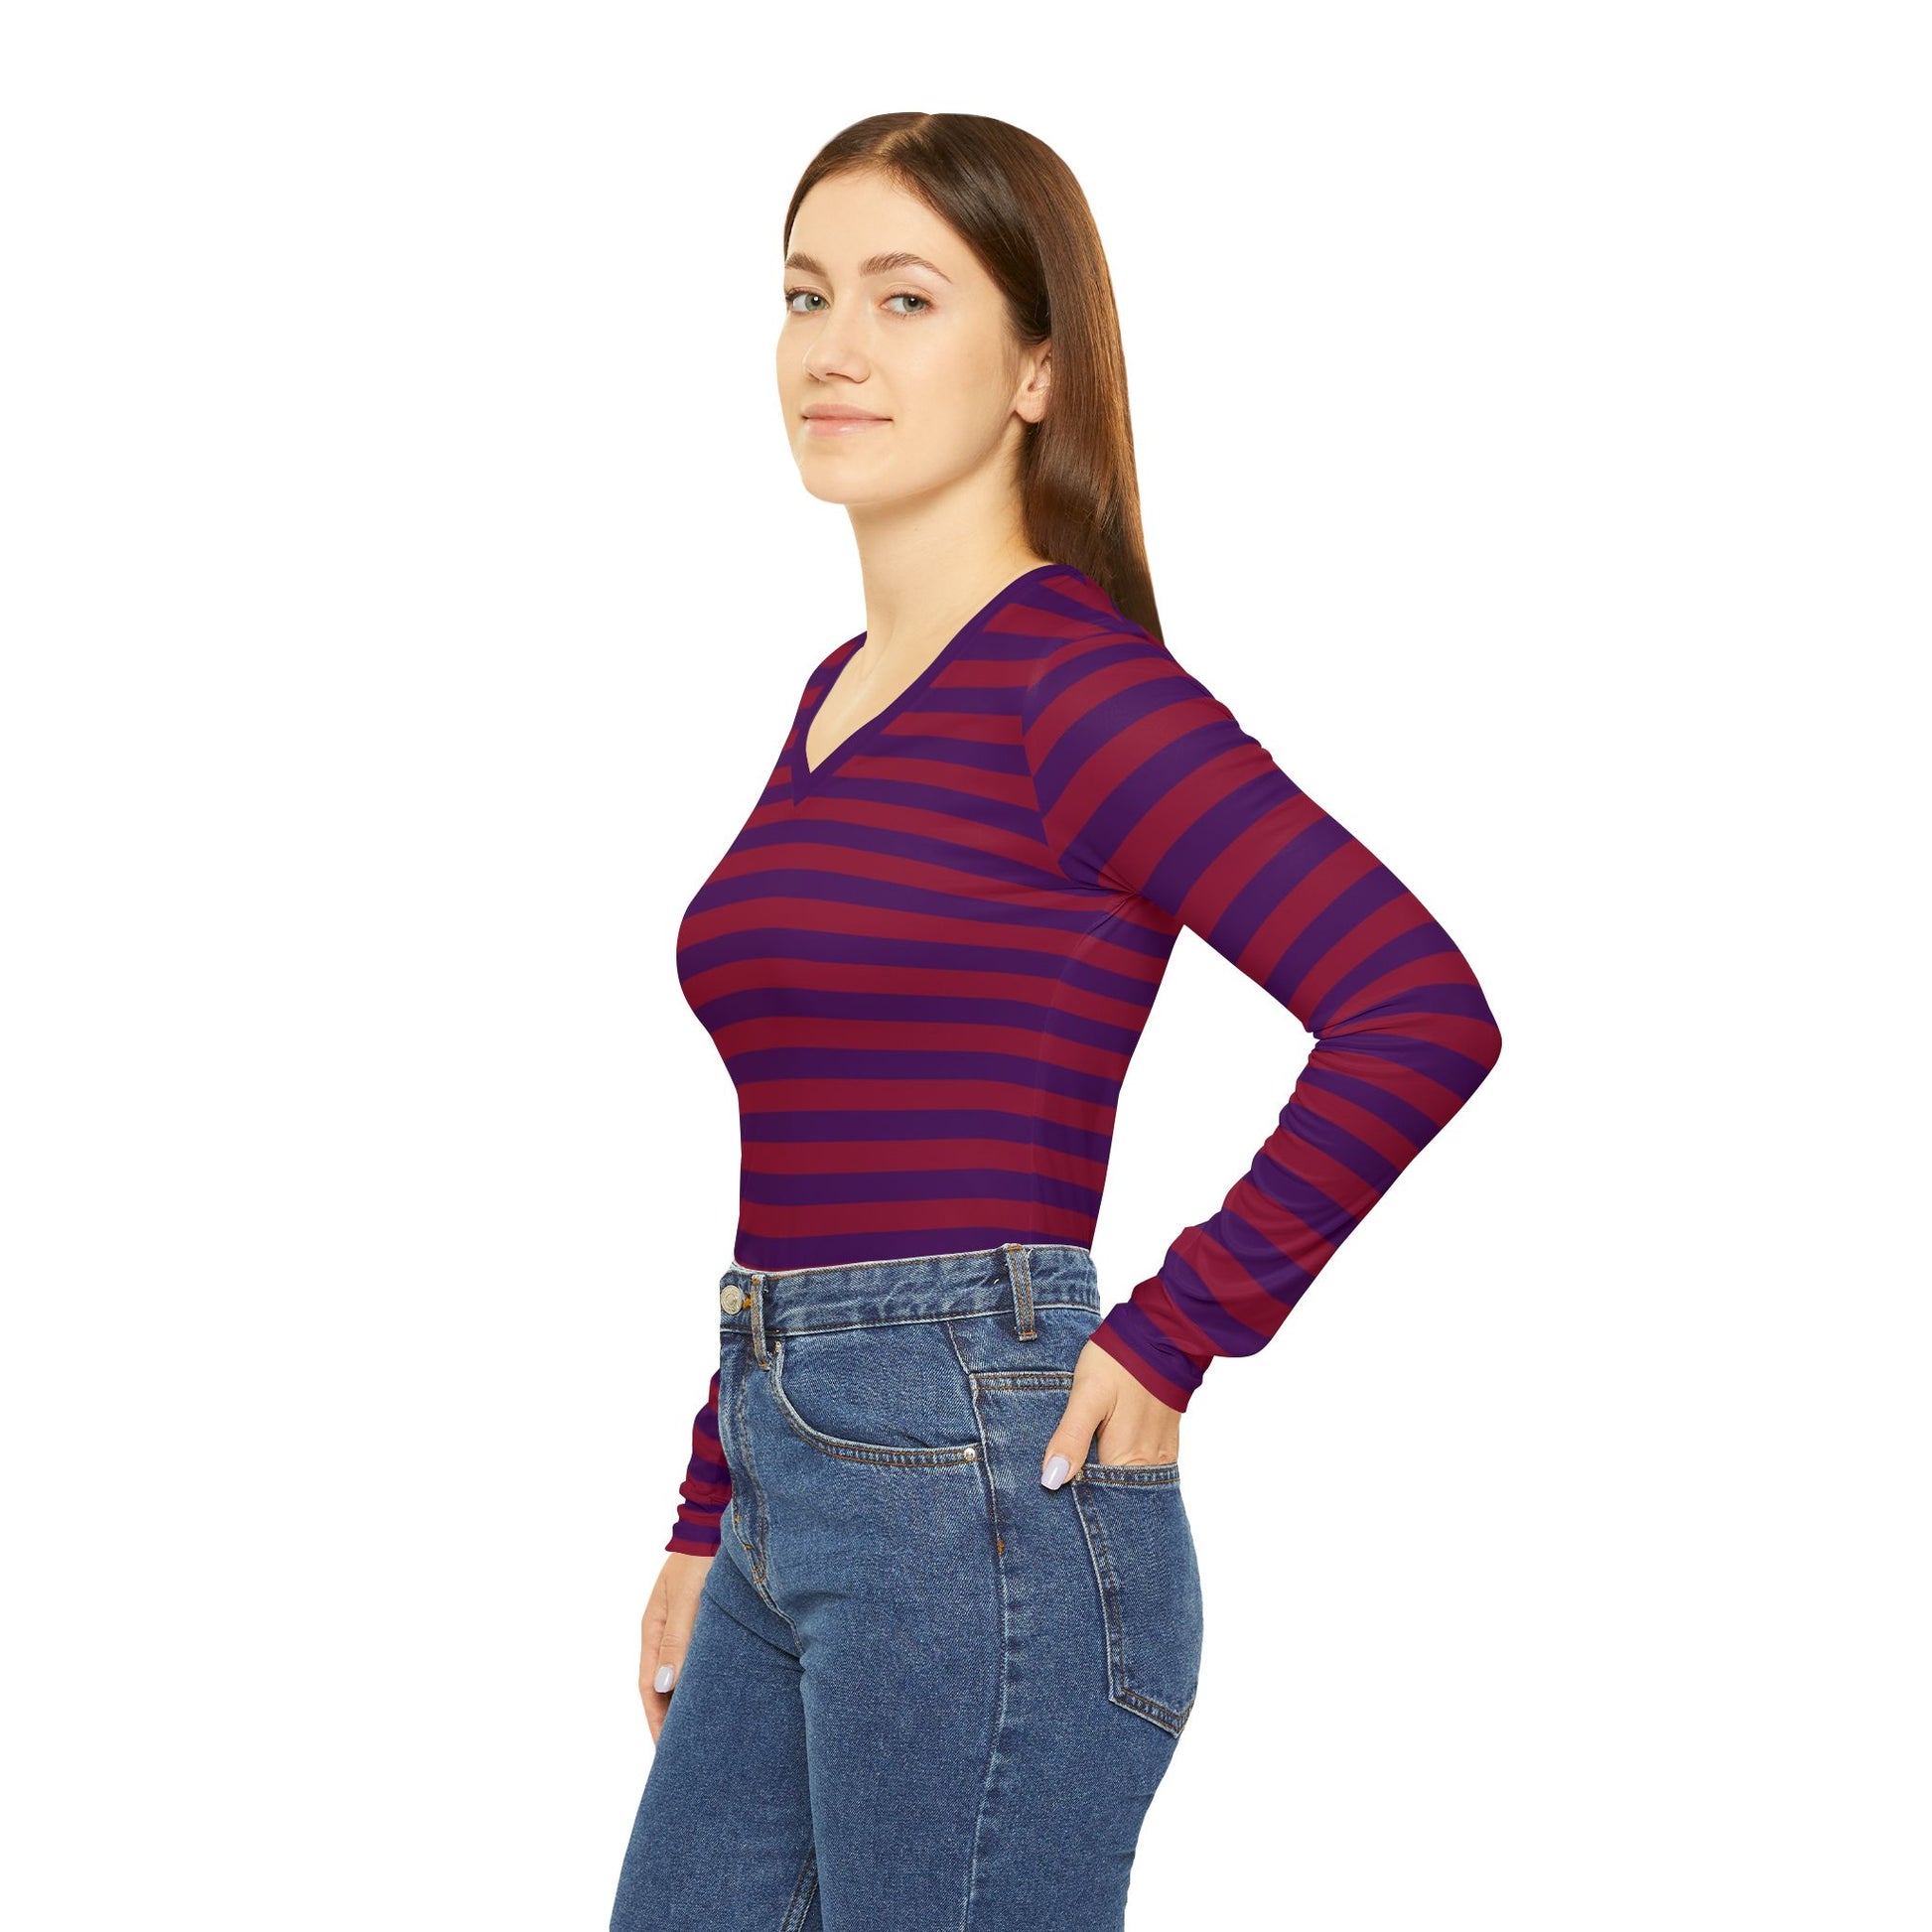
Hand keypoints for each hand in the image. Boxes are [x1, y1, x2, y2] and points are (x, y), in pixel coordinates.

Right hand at [637, 1552, 711, 1742]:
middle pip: (665, 1686)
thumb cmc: (702, 1555)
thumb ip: (678, 1639)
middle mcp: (667, 1630)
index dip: (656, 1721)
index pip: (649, 1688)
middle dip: (671, 1719)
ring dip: (689, 1700)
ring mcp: (685, 1624)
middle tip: (687, 1753)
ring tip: (705, 1729)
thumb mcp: (688, 1597)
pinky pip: (701, 1656)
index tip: (666, 1752)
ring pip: (683, 1672)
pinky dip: (705, 1677)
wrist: (717, 1519)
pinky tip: (721, 1689)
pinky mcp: (705, 1617)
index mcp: (654, 1629)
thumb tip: (665, 1686)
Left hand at [1039, 1339, 1181, 1487]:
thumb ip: (1071, 1437)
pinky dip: (1120, 1468)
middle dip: (1088, 1496)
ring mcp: (1160, 1454)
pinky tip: (1100, 1458)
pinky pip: (1140, 1468)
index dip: (1072, 1501)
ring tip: (1076, 1471)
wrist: (1162, 1333)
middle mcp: (1149, 1464)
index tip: (1049, 1494)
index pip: (1097, 1500)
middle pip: (1114, 1495)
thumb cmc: (1121, 1361)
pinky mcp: (1163, 1442)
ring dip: (1104, 1482)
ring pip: (1127, 1481)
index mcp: (1128, 1458)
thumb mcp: (1087, 1395)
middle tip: (1056, 1481)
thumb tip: (1052, 1480)